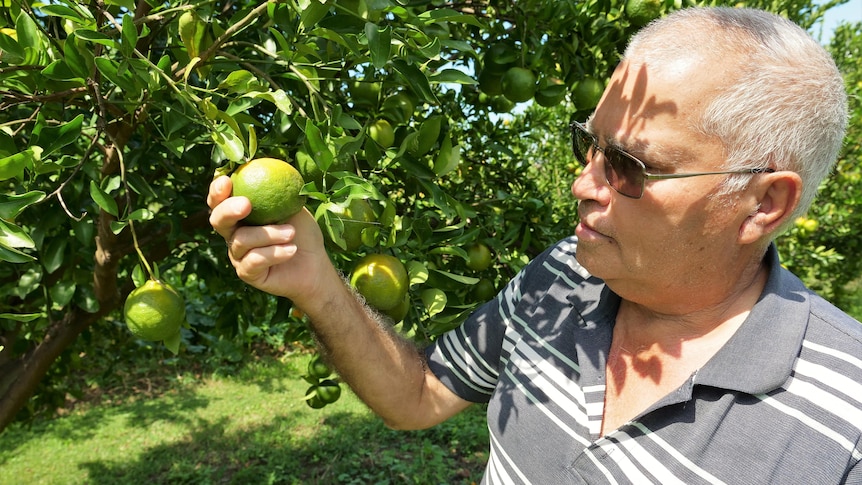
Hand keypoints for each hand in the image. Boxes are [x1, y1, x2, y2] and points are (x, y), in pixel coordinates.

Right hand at [207, 175, 334, 303]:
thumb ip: (278, 190)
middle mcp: (234, 234)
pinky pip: (253, 261)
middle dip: (229, 210)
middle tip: (247, 204)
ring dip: (269, 234)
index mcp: (240, 215)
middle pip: (217, 220)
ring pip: (242, 240)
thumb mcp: (292, 207)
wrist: (315, 265)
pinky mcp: (247, 273)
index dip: (217, 191)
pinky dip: (274, 253)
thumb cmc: (303, 233)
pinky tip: (291, 250)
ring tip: (291, 233)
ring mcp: (238, 255)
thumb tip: (269, 165)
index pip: (219, 201)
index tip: (226, 181)